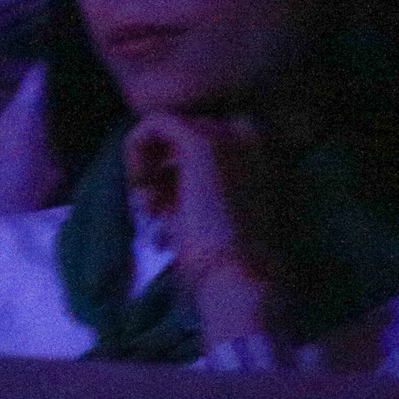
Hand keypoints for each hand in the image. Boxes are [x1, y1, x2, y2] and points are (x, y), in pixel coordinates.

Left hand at [125, 111, 293, 349]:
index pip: (206, 137)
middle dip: (161, 164)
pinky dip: (136, 147)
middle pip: (186, 130)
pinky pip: (155, 122)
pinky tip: (141, 185)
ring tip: (150, 205)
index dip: (176, 165)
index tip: (167, 202)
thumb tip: (158, 176)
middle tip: (155, 207)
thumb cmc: (224, 256)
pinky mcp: (201, 141)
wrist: (237, 276)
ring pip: (169, 124)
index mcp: (261, 153)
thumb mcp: (209, 210)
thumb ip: (191, 183)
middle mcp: (251, 136)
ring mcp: (229, 135)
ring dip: (149, 160)